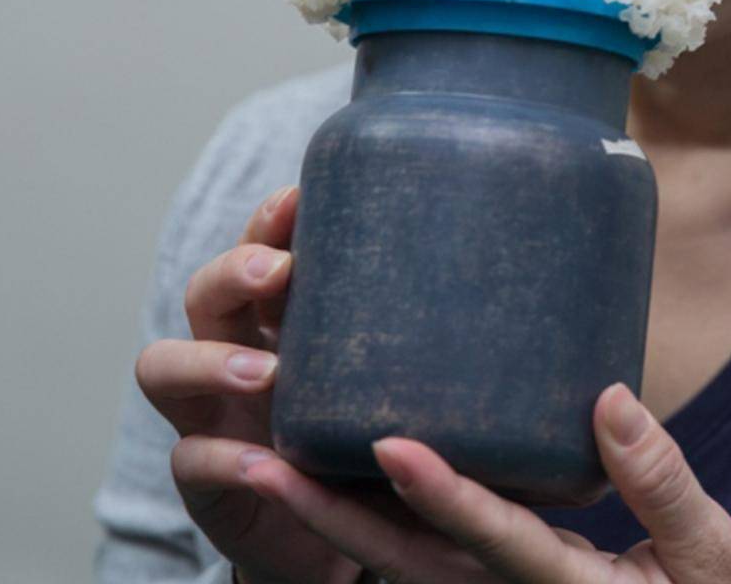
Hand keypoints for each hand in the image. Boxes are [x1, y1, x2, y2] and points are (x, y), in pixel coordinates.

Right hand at [134, 185, 436, 583]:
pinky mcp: (209, 481)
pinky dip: (223, 458)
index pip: (263, 248)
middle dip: (235, 270)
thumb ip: (459, 339)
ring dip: (209, 360)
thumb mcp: (416, 380)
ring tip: (266, 373)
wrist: (343, 535)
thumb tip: (565, 292)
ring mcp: (212, 414)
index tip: (301, 195)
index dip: (270, 220)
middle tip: (281, 271)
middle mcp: (236, 352)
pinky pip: (192, 460)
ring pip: (165, 364)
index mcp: (287, 317)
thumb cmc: (383, 439)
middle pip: (207, 291)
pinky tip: (260, 462)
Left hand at [238, 380, 730, 582]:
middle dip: (328, 517)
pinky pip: (432, 559)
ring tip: (268, 462)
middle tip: (254, 463)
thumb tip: (607, 400)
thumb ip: (663, 481)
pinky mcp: (516, 583)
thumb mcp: (717, 556)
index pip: (493, 542)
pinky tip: (348, 475)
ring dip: (333, 522)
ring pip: (405, 566)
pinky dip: (380, 524)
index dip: (441, 495)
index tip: (386, 444)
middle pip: (409, 567)